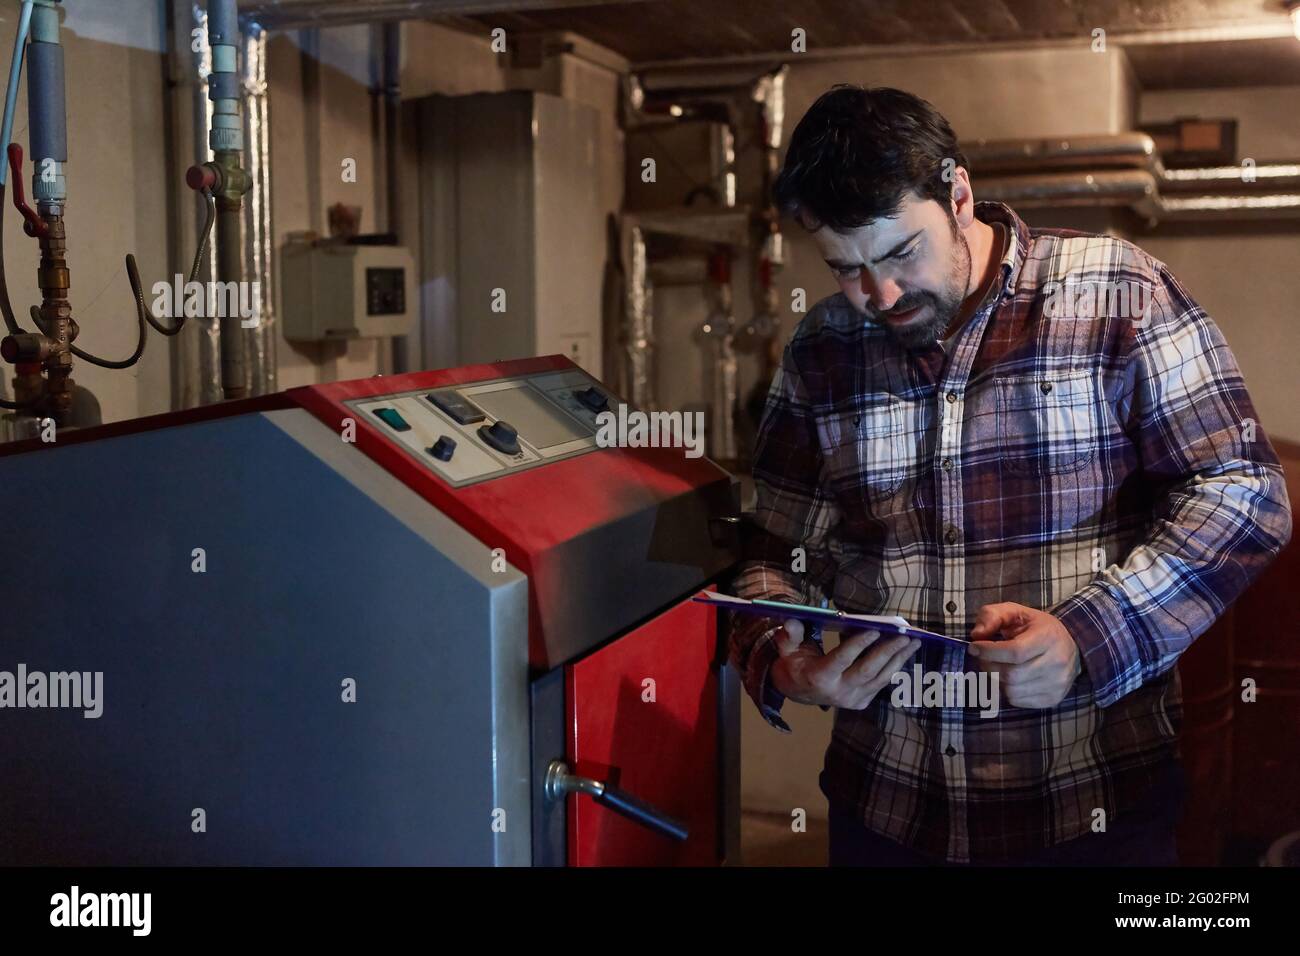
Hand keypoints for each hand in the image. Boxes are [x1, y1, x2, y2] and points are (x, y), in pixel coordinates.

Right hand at [769, 617, 920, 709]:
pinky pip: (880, 683)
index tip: (875, 629)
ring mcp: (852, 699)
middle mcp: (838, 692)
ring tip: (914, 642)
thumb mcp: (786, 649)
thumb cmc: (793, 664)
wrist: (798, 692)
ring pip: (880, 679)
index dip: (858, 644)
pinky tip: (904, 652)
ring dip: (898, 659)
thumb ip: (789, 635)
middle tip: (905, 635)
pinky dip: (893, 667)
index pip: (842, 659)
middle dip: (887, 652)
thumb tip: (792, 620)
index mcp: (819, 677)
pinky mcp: (861, 702)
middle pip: (867, 671)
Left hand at [967, 602, 1081, 708]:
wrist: (1070, 645)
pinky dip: (1007, 691)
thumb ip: (992, 616)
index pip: (1014, 652)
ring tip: (996, 667)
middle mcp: (1057, 662)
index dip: (989, 652)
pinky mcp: (1053, 699)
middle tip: (983, 658)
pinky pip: (1018, 701)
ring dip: (996, 680)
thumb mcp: (1015, 612)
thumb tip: (977, 634)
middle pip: (1011, 674)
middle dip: (989, 666)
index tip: (974, 647)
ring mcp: (1057, 684)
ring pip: (1012, 691)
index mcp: (1048, 637)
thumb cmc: (1037, 628)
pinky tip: (1009, 678)